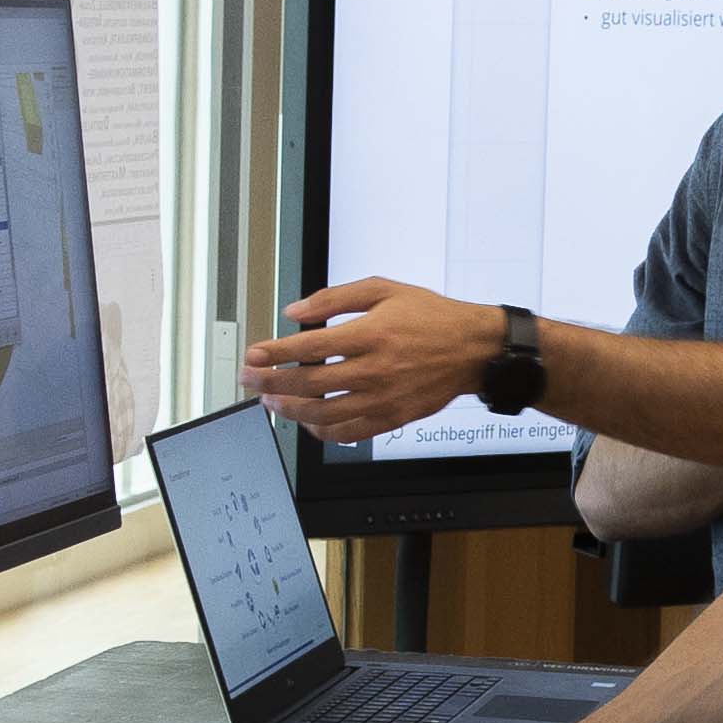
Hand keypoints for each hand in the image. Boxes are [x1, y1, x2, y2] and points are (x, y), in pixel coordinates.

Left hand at [244, 279, 510, 439]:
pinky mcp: (392, 418)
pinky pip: (349, 433)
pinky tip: (307, 422)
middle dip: (271, 382)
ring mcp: (383, 399)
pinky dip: (322, 431)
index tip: (254, 353)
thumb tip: (295, 311)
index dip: (275, 352)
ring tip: (270, 402)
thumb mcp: (384, 289)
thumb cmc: (430, 316)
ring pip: (324, 414)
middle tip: (249, 380)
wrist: (473, 349)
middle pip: (310, 383)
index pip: (309, 346)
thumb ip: (336, 298)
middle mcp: (374, 370)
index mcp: (370, 334)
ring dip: (290, 410)